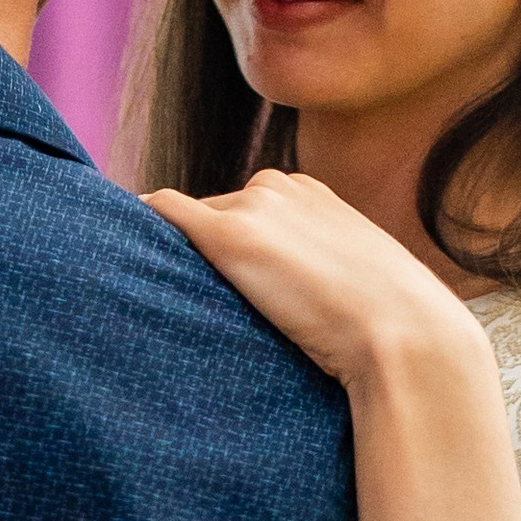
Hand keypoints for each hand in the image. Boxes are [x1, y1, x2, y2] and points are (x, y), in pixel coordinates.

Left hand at [145, 171, 483, 395]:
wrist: (405, 333)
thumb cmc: (390, 328)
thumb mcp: (355, 285)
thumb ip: (317, 275)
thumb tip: (295, 305)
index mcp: (308, 193)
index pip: (244, 210)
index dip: (228, 253)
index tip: (217, 291)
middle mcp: (277, 187)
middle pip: (209, 213)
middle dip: (197, 253)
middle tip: (183, 301)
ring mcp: (253, 207)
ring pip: (183, 222)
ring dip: (171, 254)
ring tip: (158, 294)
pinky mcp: (231, 235)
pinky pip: (161, 212)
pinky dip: (137, 225)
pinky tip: (114, 251)